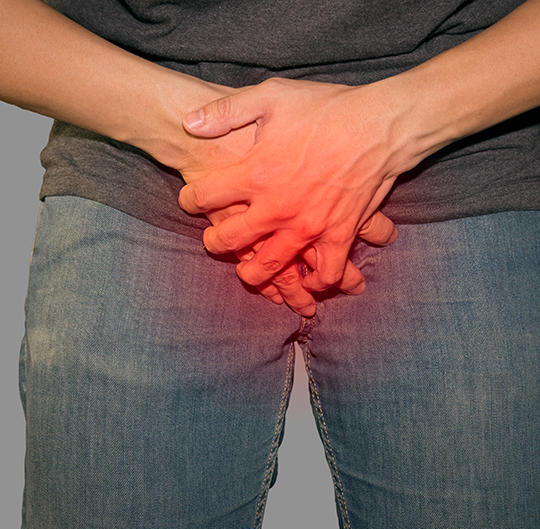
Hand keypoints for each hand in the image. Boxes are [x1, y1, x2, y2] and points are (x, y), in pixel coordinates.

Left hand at [179, 78, 415, 290]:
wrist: (380, 124)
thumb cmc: (326, 109)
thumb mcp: (272, 95)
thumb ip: (226, 110)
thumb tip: (188, 122)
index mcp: (256, 173)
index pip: (205, 196)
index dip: (190, 200)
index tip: (189, 200)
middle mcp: (277, 206)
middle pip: (230, 240)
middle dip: (214, 243)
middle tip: (213, 241)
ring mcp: (309, 226)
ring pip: (271, 266)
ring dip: (253, 274)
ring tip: (248, 271)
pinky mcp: (339, 235)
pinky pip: (326, 272)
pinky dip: (316, 282)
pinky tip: (308, 279)